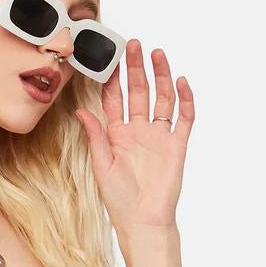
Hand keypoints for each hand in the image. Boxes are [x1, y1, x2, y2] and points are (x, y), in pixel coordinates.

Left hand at [74, 39, 193, 238]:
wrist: (143, 222)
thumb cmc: (119, 199)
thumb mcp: (101, 165)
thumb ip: (95, 136)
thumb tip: (81, 110)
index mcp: (117, 134)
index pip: (114, 99)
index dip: (112, 79)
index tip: (109, 58)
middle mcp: (138, 131)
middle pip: (139, 92)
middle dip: (136, 68)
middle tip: (134, 44)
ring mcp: (159, 136)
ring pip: (162, 99)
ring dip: (161, 76)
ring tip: (157, 54)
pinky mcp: (177, 145)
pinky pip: (184, 118)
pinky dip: (185, 99)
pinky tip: (181, 81)